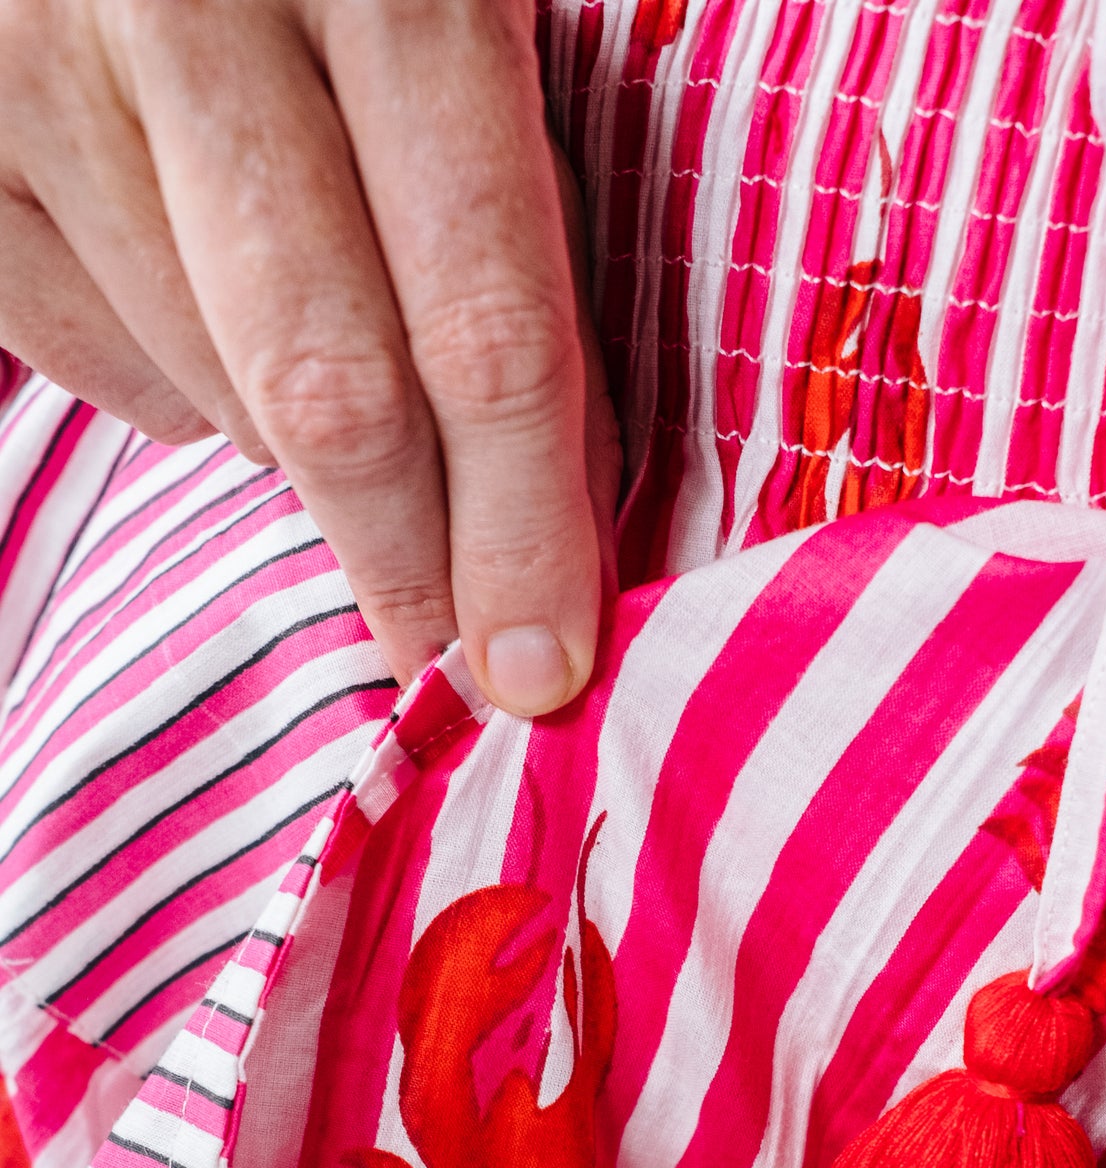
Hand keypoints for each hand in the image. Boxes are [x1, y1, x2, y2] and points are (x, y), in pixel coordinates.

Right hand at [0, 0, 621, 711]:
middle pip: (329, 392)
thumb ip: (520, 238)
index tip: (537, 666)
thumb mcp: (468, 34)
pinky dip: (164, 378)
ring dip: (285, 433)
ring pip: (209, 389)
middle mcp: (203, 1)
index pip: (482, 319)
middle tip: (439, 655)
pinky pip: (92, 363)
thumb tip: (557, 514)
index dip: (519, 523)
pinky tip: (193, 297)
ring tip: (309, 333)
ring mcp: (52, 57)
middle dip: (403, 560)